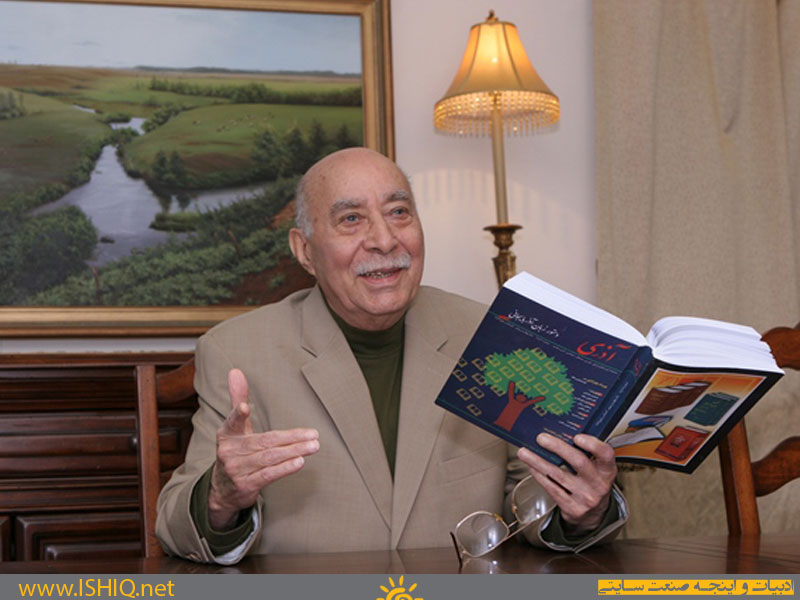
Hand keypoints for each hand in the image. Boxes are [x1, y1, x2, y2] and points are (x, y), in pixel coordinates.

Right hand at [208, 368, 319, 530]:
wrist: (221, 490)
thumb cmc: (235, 450)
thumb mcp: (234, 426)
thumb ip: (237, 398)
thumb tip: (235, 370)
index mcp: (227, 434)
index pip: (233, 422)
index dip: (238, 414)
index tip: (245, 407)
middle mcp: (230, 452)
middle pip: (265, 441)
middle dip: (291, 438)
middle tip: (314, 434)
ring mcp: (237, 470)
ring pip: (269, 458)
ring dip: (294, 451)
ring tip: (314, 446)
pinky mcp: (246, 486)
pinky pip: (268, 475)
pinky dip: (284, 468)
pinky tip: (300, 462)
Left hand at [518, 433, 616, 535]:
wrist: (593, 513)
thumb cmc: (592, 482)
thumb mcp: (597, 468)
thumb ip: (586, 452)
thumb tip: (560, 430)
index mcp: (607, 470)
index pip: (605, 454)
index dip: (593, 445)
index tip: (577, 436)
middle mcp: (598, 484)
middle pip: (579, 462)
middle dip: (558, 448)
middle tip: (541, 438)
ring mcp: (585, 497)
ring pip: (558, 475)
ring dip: (538, 461)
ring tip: (525, 452)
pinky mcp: (572, 507)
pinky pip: (551, 488)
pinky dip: (539, 475)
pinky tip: (532, 467)